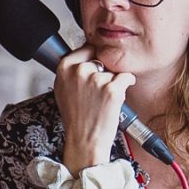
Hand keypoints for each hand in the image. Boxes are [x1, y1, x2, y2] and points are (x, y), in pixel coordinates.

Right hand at [53, 48, 133, 168]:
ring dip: (114, 81)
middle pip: (102, 59)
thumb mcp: (62, 90)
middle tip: (98, 91)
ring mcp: (96, 79)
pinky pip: (127, 77)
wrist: (85, 140)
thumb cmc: (75, 118)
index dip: (94, 58)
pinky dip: (127, 85)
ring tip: (103, 99)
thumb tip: (81, 56)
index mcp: (64, 68)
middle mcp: (79, 70)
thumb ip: (70, 71)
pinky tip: (116, 97)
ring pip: (114, 70)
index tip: (95, 67)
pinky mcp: (112, 89)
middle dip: (104, 71)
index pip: (87, 48)